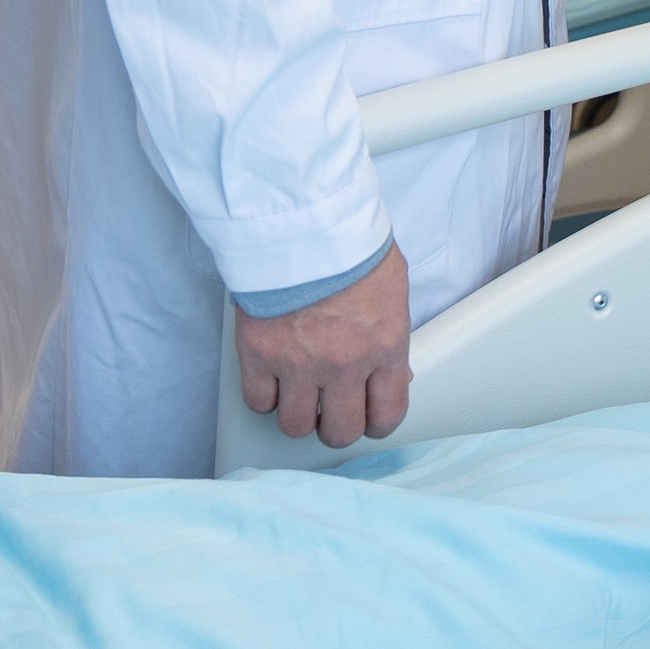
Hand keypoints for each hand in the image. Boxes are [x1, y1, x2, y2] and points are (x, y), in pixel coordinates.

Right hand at [234, 244, 412, 449]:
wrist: (301, 217)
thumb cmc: (348, 242)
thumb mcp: (392, 288)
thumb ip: (388, 335)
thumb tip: (388, 370)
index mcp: (384, 347)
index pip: (387, 415)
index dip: (375, 422)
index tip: (367, 417)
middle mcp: (343, 364)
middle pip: (340, 430)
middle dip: (336, 425)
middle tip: (330, 410)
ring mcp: (298, 363)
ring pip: (294, 426)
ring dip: (297, 415)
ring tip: (298, 395)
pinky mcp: (258, 354)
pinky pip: (258, 402)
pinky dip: (264, 396)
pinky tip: (272, 380)